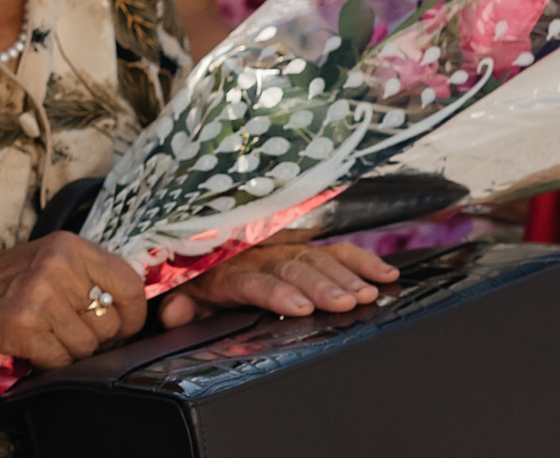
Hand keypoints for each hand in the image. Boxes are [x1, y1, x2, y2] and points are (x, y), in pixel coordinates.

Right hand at [0, 235, 149, 368]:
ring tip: (45, 336)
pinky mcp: (24, 326)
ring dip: (69, 352)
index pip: (129, 284)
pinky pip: (61, 360)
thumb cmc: (2, 284)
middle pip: (110, 323)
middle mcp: (57, 266)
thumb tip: (131, 311)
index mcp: (69, 246)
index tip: (123, 326)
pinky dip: (49, 361)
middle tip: (68, 332)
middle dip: (96, 339)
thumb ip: (88, 277)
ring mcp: (40, 295)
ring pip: (87, 347)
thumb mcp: (48, 262)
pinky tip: (31, 346)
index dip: (133, 315)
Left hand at [158, 238, 396, 328]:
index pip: (253, 280)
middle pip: (292, 269)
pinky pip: (334, 250)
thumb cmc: (197, 277)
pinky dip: (360, 260)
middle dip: (320, 285)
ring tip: (368, 293)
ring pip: (317, 259)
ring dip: (345, 275)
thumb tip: (174, 314)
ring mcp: (284, 250)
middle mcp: (260, 256)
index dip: (277, 292)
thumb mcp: (182, 292)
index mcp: (228, 271)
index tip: (300, 306)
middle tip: (345, 302)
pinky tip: (384, 274)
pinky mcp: (304, 249)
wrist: (199, 245)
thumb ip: (181, 305)